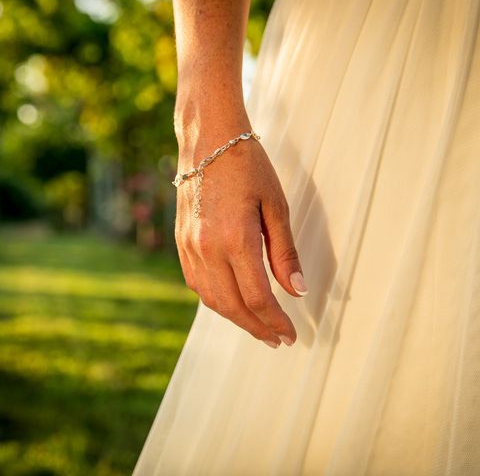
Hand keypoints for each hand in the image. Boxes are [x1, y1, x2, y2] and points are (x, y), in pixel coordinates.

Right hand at [174, 122, 307, 347]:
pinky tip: (231, 302)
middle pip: (232, 306)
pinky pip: (196, 283)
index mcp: (235, 239)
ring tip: (257, 326)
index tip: (290, 335)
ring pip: (211, 299)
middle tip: (276, 339)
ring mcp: (189, 247)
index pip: (257, 298)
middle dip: (257, 328)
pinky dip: (216, 300)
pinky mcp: (181, 243)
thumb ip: (285, 252)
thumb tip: (298, 291)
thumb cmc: (248, 166)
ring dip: (235, 318)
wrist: (208, 140)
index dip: (276, 321)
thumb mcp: (276, 206)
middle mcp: (207, 248)